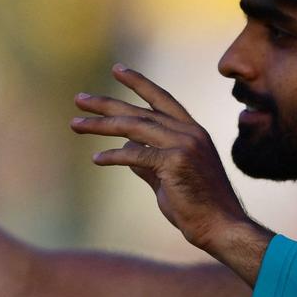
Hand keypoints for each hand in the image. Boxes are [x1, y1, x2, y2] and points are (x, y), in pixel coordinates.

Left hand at [70, 64, 267, 271]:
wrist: (221, 227)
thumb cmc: (196, 206)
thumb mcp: (169, 177)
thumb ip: (148, 160)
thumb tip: (126, 147)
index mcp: (192, 131)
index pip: (161, 98)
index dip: (139, 83)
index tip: (117, 69)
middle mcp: (189, 132)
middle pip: (139, 111)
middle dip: (106, 104)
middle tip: (79, 99)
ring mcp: (183, 144)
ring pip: (133, 128)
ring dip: (101, 125)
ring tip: (75, 124)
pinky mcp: (175, 162)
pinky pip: (136, 154)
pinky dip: (114, 156)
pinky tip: (96, 158)